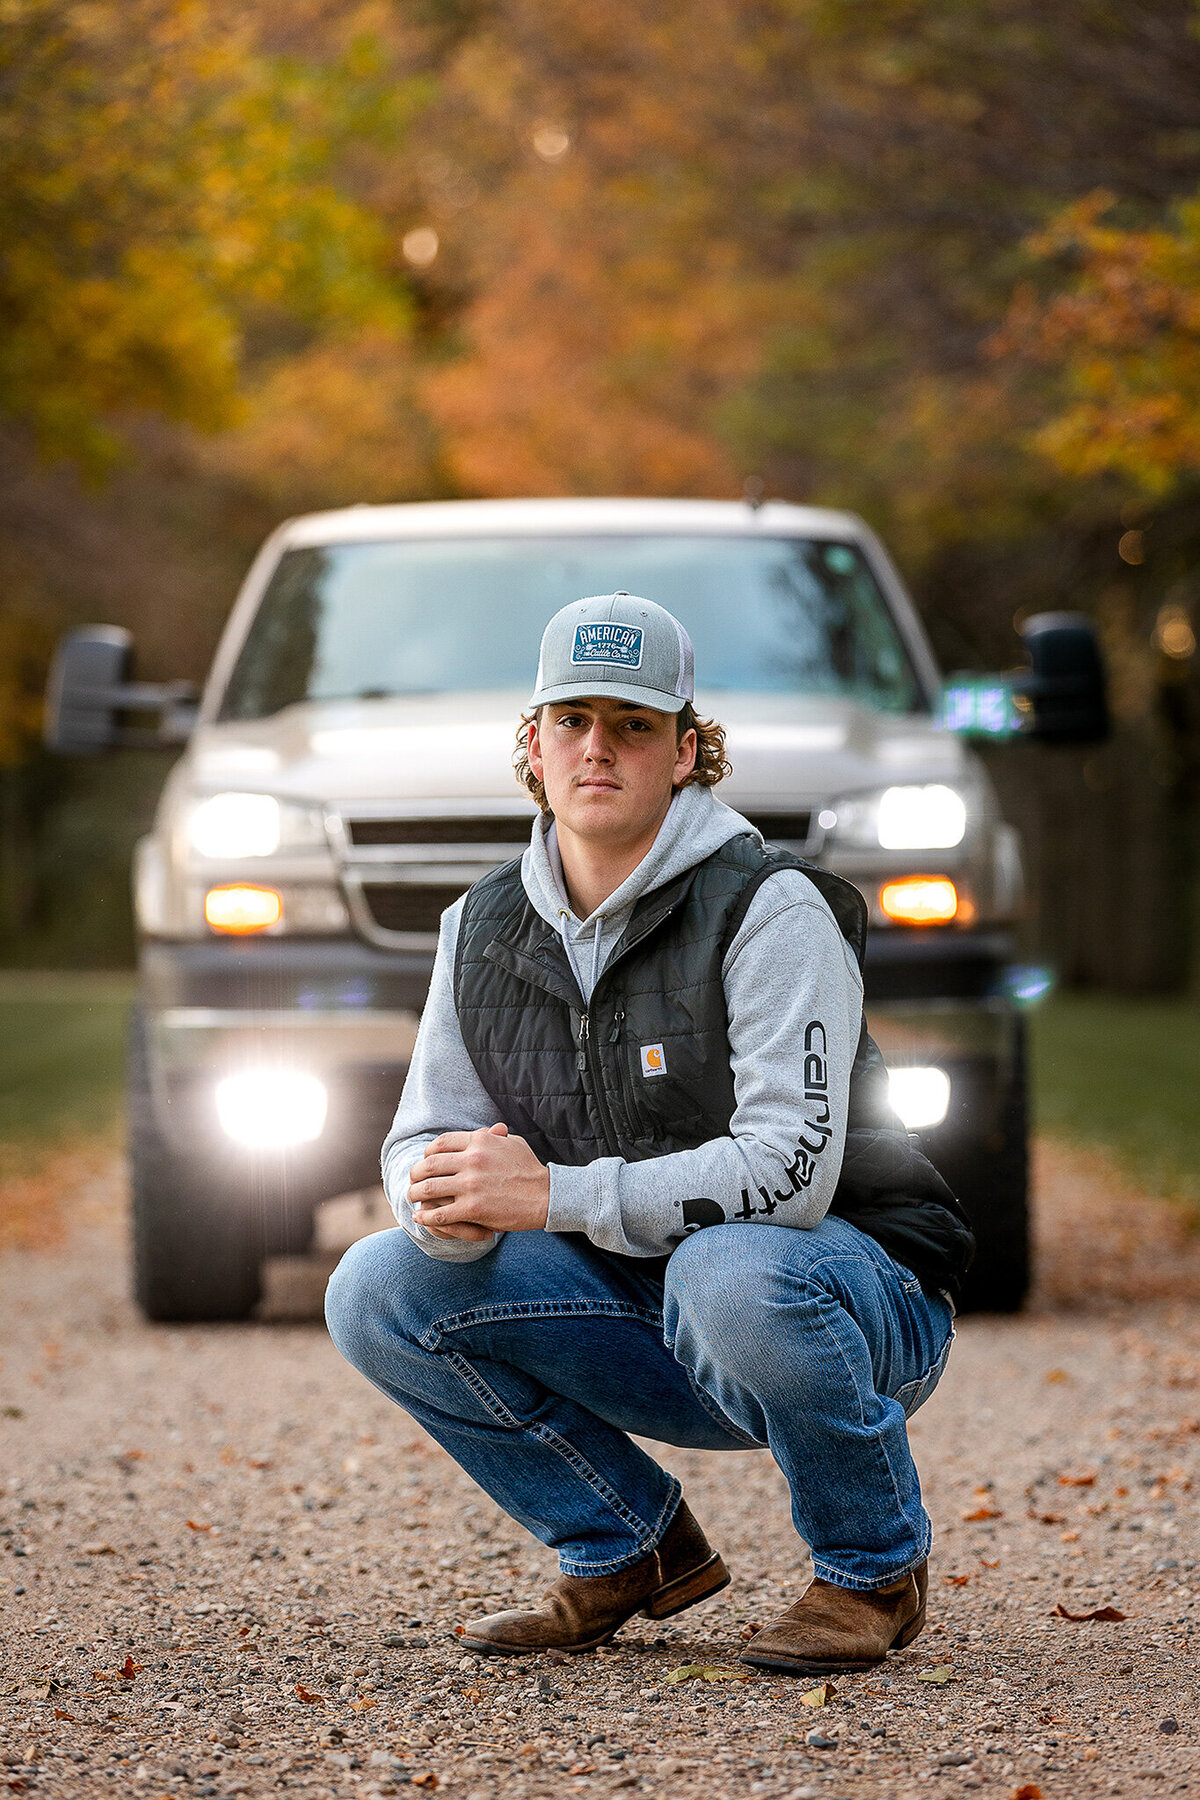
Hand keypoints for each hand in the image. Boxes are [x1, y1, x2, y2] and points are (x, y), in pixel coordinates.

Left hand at [408, 1123, 549, 1239]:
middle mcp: (472, 1160)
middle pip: (429, 1164)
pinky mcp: (472, 1208)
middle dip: (415, 1173)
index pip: (441, 1143)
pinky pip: (440, 1214)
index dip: (427, 1153)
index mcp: (479, 1141)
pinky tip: (420, 1218)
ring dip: (415, 1194)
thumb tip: (489, 1129)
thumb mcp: (513, 1143)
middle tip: (412, 1180)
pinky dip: (425, 1217)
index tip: (424, 1161)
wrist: (547, 1196)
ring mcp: (471, 1185)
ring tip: (412, 1197)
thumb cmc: (531, 1169)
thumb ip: (495, 1136)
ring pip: (429, 1189)